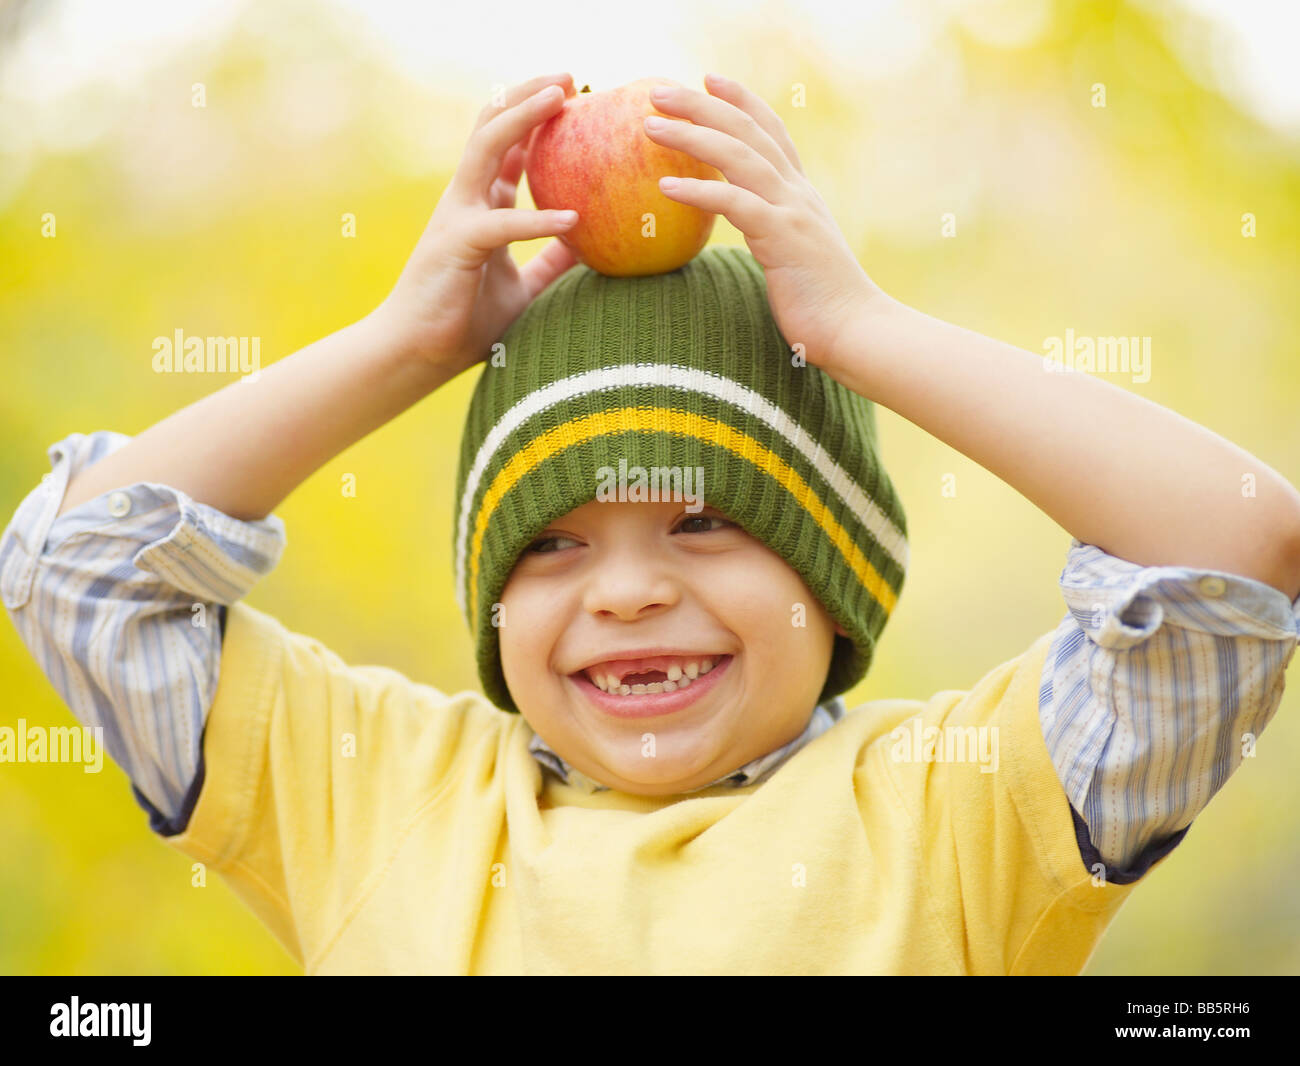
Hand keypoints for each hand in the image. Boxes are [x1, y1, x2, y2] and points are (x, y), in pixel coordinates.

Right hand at [376, 73, 581, 372]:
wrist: (418, 353)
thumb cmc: (465, 321)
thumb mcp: (521, 286)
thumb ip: (547, 262)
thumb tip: (585, 245)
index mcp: (480, 204)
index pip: (507, 143)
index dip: (536, 114)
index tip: (573, 93)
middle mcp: (466, 198)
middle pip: (493, 125)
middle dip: (529, 94)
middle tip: (569, 76)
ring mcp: (458, 216)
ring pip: (487, 147)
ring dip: (524, 118)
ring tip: (561, 99)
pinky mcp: (457, 244)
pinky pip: (502, 222)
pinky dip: (537, 220)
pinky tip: (572, 219)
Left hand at [642, 73, 891, 372]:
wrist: (857, 330)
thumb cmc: (823, 305)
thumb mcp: (796, 255)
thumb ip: (774, 231)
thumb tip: (750, 227)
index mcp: (801, 194)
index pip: (770, 132)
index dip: (741, 102)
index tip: (709, 79)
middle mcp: (797, 193)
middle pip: (747, 132)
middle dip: (701, 105)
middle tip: (659, 89)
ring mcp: (792, 212)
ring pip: (738, 157)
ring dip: (691, 136)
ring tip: (651, 126)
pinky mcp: (782, 239)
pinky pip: (734, 205)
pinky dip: (699, 191)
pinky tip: (666, 187)